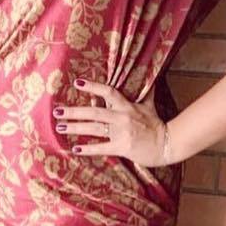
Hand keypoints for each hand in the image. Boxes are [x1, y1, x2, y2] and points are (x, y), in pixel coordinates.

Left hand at [53, 78, 174, 174]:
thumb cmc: (157, 125)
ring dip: (76, 127)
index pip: (108, 92)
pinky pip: (102, 147)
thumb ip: (146, 92)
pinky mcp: (122, 147)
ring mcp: (121, 132)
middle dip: (74, 111)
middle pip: (94, 111)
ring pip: (94, 128)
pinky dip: (88, 149)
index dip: (92, 87)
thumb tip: (151, 77)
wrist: (168, 143)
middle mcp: (122, 117)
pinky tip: (75, 149)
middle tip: (57, 111)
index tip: (77, 83)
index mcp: (127, 106)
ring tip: (60, 127)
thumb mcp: (149, 106)